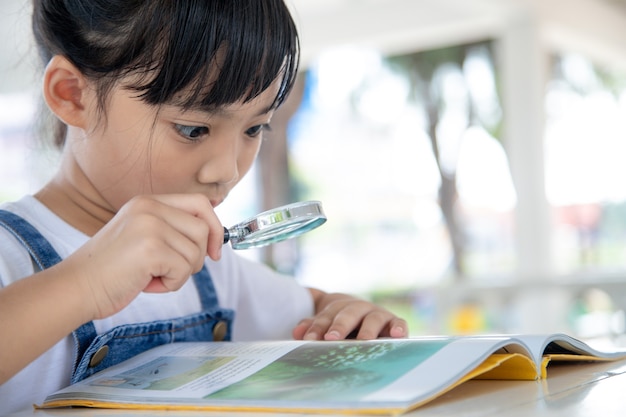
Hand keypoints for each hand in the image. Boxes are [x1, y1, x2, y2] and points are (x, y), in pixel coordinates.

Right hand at [66, 194, 222, 319]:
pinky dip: (171, 285)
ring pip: (196, 253)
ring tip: (152, 277)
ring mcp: (150, 225)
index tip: (215, 251)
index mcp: (148, 201)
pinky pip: (183, 270)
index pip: (201, 202)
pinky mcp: (150, 248)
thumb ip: (171, 229)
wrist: (76, 287)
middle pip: (203, 229)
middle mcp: (149, 207)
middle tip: (171, 271)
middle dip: (197, 257)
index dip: (215, 227)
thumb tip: (215, 238)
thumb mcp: (142, 237)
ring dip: (180, 274)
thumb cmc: (111, 270)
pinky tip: (146, 284)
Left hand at [292, 289, 407, 340]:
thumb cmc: (341, 323)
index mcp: (340, 307)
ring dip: (367, 329)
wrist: (365, 313)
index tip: (307, 339)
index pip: (327, 316)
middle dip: (340, 325)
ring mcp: (378, 315)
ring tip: (363, 340)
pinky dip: (398, 328)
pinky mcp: (394, 323)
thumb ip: (312, 326)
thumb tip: (297, 332)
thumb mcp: (327, 322)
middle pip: (348, 314)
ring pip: (373, 319)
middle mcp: (359, 308)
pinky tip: (396, 335)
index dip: (317, 327)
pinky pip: (399, 324)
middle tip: (331, 338)